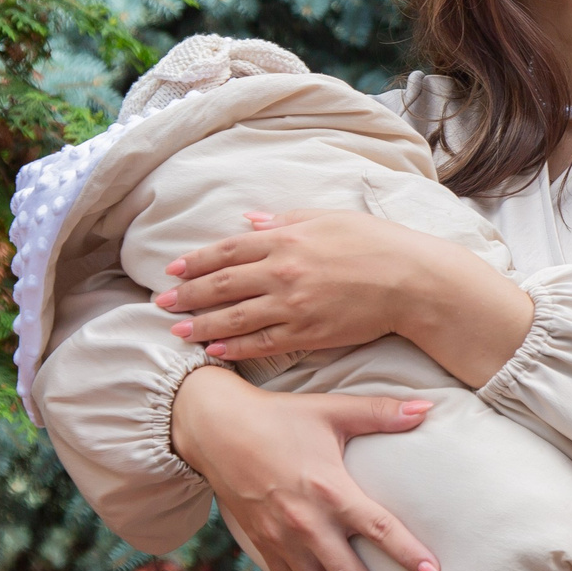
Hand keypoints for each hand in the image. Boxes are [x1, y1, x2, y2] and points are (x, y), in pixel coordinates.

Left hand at [160, 209, 532, 386]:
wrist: (411, 280)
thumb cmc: (375, 243)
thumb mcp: (328, 218)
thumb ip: (284, 221)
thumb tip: (249, 222)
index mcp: (286, 239)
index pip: (228, 250)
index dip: (196, 261)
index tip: (174, 270)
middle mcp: (282, 271)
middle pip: (222, 285)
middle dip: (187, 294)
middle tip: (160, 302)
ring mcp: (293, 305)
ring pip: (234, 318)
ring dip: (200, 325)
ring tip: (176, 330)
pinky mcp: (307, 333)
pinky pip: (261, 343)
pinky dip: (234, 348)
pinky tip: (214, 351)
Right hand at [170, 366, 440, 570]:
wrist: (215, 431)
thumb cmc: (278, 417)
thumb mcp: (331, 410)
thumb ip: (381, 411)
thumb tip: (428, 407)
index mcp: (329, 490)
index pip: (378, 529)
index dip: (408, 555)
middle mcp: (307, 523)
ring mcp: (283, 540)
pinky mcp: (264, 546)